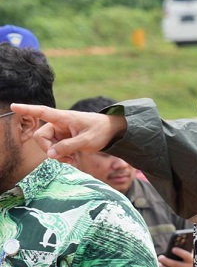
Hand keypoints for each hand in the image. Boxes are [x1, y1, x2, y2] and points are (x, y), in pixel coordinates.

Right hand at [10, 103, 126, 160]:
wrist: (113, 132)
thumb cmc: (101, 131)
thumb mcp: (86, 140)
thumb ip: (68, 147)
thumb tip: (50, 155)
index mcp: (64, 118)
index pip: (42, 111)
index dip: (27, 110)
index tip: (13, 106)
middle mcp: (59, 123)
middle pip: (41, 137)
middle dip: (49, 150)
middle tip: (65, 158)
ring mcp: (61, 131)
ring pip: (47, 145)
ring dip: (57, 155)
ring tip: (72, 159)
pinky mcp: (64, 138)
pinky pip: (55, 149)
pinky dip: (62, 156)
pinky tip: (72, 159)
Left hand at [159, 247, 194, 266]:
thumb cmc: (195, 265)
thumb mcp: (196, 258)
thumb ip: (190, 252)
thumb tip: (180, 243)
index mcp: (192, 261)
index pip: (186, 256)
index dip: (180, 252)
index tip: (173, 249)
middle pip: (175, 265)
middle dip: (166, 261)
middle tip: (160, 257)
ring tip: (158, 264)